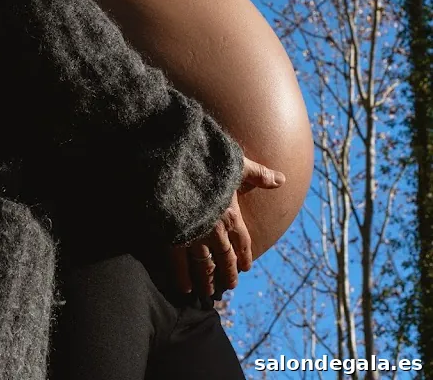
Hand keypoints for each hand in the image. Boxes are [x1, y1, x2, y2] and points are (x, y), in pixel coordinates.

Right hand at [167, 156, 285, 298]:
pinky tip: (185, 289)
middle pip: (225, 258)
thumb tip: (282, 179)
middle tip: (229, 286)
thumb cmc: (209, 162)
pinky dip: (182, 278)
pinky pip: (179, 263)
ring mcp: (194, 237)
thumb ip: (258, 175)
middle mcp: (215, 232)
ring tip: (208, 293)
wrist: (177, 164)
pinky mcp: (174, 237)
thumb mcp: (238, 165)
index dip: (245, 256)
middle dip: (228, 273)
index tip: (246, 268)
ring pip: (204, 265)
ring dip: (207, 280)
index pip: (242, 243)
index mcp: (231, 216)